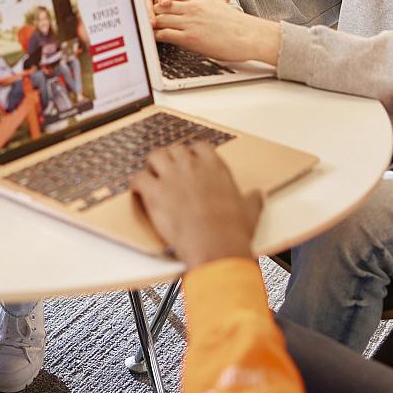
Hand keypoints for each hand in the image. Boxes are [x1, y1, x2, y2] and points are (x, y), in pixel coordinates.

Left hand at [130, 141, 262, 265]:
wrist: (215, 246)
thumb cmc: (232, 231)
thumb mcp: (249, 211)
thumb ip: (252, 199)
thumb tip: (257, 196)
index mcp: (215, 167)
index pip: (200, 147)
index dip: (193, 154)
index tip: (191, 162)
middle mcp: (192, 166)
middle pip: (175, 149)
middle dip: (171, 158)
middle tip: (169, 170)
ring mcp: (172, 177)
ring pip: (155, 155)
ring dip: (153, 165)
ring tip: (152, 175)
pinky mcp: (155, 192)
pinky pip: (138, 177)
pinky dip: (136, 183)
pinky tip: (138, 189)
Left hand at [151, 0, 280, 63]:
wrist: (249, 36)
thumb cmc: (239, 25)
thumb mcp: (224, 6)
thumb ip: (215, 0)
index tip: (149, 3)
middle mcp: (192, 6)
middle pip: (160, 4)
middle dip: (149, 10)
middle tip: (137, 15)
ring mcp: (189, 21)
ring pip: (159, 18)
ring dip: (148, 23)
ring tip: (139, 28)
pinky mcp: (189, 37)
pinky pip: (165, 34)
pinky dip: (154, 36)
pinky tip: (149, 39)